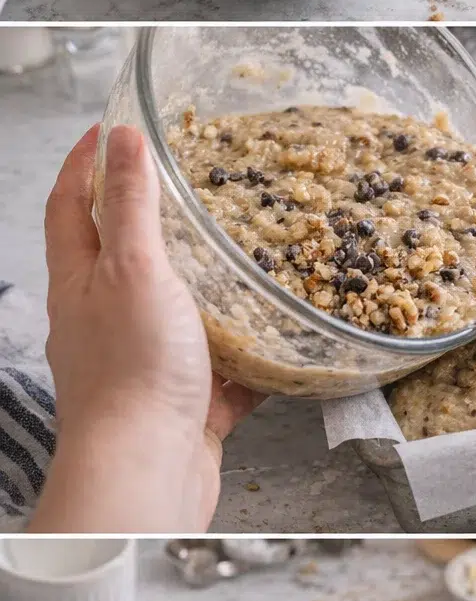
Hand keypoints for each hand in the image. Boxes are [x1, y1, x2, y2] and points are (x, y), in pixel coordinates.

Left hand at [29, 123, 260, 533]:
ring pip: (179, 312)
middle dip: (155, 220)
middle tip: (194, 185)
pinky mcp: (186, 402)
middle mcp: (105, 321)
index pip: (69, 205)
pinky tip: (282, 337)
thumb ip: (131, 205)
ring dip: (210, 286)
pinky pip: (223, 369)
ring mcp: (145, 362)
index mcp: (80, 282)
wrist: (147, 472)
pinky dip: (249, 353)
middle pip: (123, 257)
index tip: (113, 128)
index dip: (86, 162)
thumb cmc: (132, 371)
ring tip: (250, 253)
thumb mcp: (133, 269)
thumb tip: (122, 138)